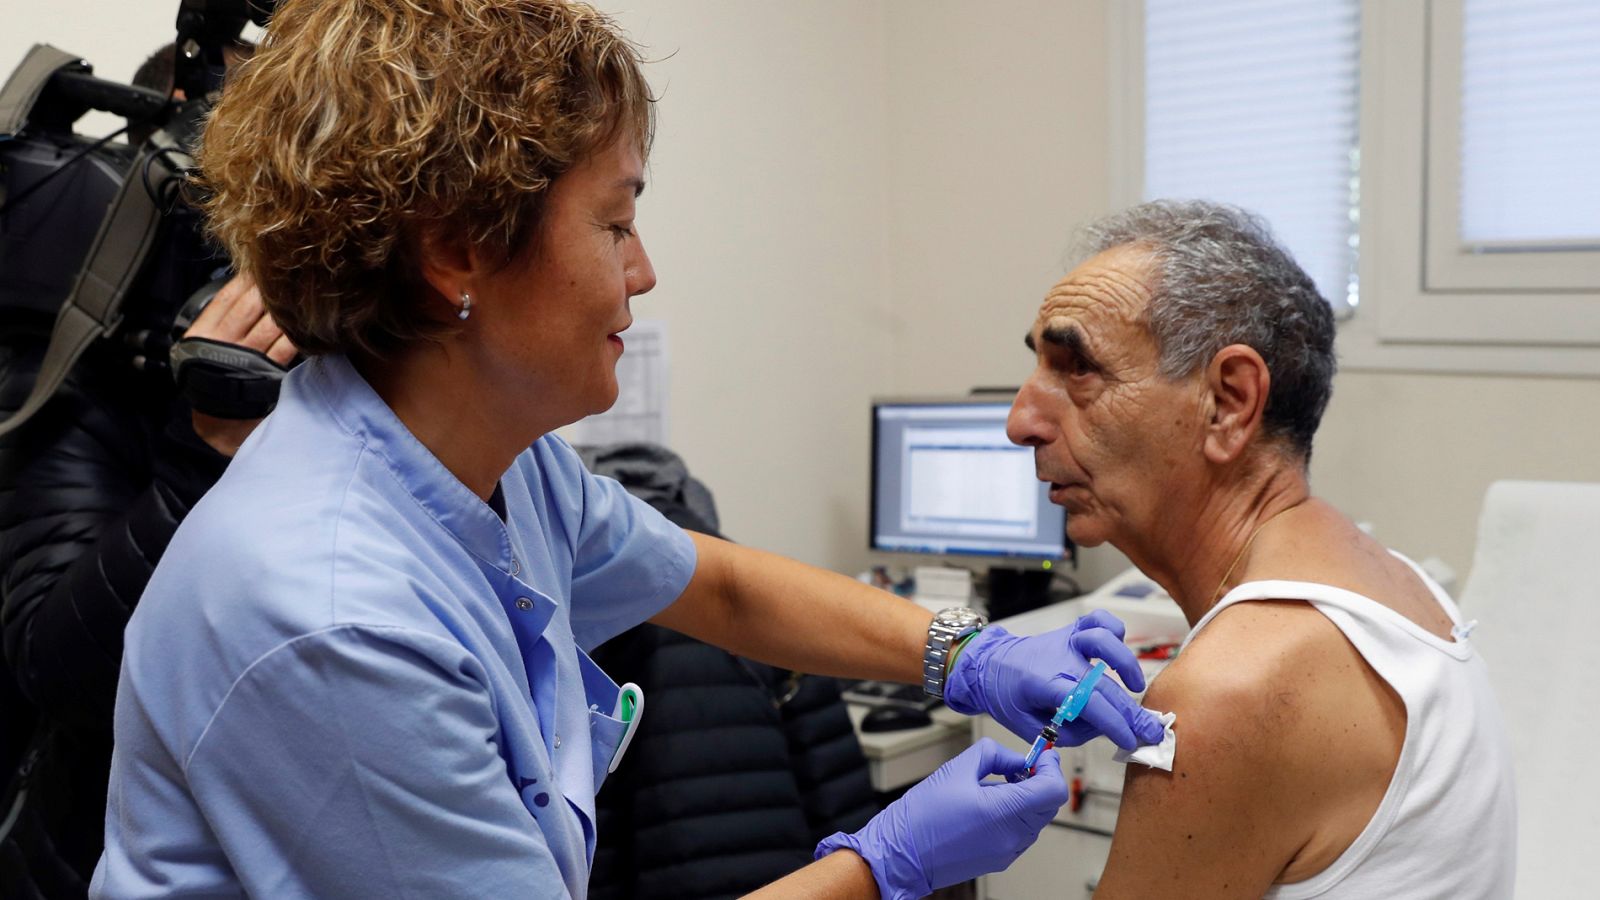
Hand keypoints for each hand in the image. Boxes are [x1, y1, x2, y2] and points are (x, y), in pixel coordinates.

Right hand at [184, 273, 295, 456]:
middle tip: (290, 273)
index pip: (228, 297)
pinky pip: (286, 348)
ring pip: (272, 324)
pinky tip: (308, 323)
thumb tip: (247, 286)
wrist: (216, 419)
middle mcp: (223, 343)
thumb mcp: (204, 345)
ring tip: (302, 294)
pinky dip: (298, 333)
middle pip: (254, 306)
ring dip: (289, 308)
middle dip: (273, 288)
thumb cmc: (212, 376)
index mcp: (203, 332)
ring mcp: (245, 359)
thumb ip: (221, 318)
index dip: (248, 279)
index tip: (263, 266)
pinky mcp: (266, 374)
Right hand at [814, 739, 1068, 899]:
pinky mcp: (1000, 860)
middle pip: (1048, 804)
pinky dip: (1016, 814)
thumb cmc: (922, 814)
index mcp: (1003, 812)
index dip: (1051, 768)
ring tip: (996, 785)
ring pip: (1037, 819)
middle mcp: (1012, 837)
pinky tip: (990, 804)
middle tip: (1018, 765)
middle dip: (1039, 780)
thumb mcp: (957, 768)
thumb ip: (994, 754)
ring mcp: (1007, 852)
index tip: (1042, 756)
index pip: (1053, 790)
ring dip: (1027, 797)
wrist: (901, 854)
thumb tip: (1016, 758)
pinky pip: (1022, 832)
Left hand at [944, 609, 1165, 749]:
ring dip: (1125, 663)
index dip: (1113, 724)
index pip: (1087, 704)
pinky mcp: (1070, 632)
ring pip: (1102, 639)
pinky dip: (1113, 628)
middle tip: (1151, 730)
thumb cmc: (1007, 697)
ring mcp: (1066, 642)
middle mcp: (1058, 660)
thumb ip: (1065, 733)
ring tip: (1135, 686)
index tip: (1129, 740)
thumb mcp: (1027, 727)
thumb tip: (1101, 729)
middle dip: (1131, 711)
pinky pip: (1096, 620)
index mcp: (1044, 685)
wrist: (989, 664)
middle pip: (1103, 683)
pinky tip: (1120, 646)